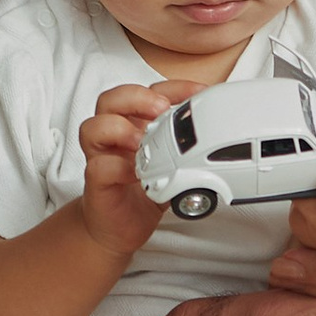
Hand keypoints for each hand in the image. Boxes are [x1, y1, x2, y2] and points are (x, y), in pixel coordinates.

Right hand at [76, 80, 183, 262]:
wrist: (121, 228)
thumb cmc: (146, 192)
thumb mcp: (176, 165)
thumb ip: (190, 148)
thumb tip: (221, 136)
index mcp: (137, 125)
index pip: (148, 92)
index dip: (172, 87)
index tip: (198, 93)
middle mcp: (116, 137)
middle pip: (112, 99)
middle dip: (138, 97)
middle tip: (161, 109)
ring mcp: (104, 157)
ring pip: (94, 127)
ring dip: (120, 128)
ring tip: (141, 141)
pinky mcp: (97, 182)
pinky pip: (98, 166)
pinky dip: (117, 166)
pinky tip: (136, 175)